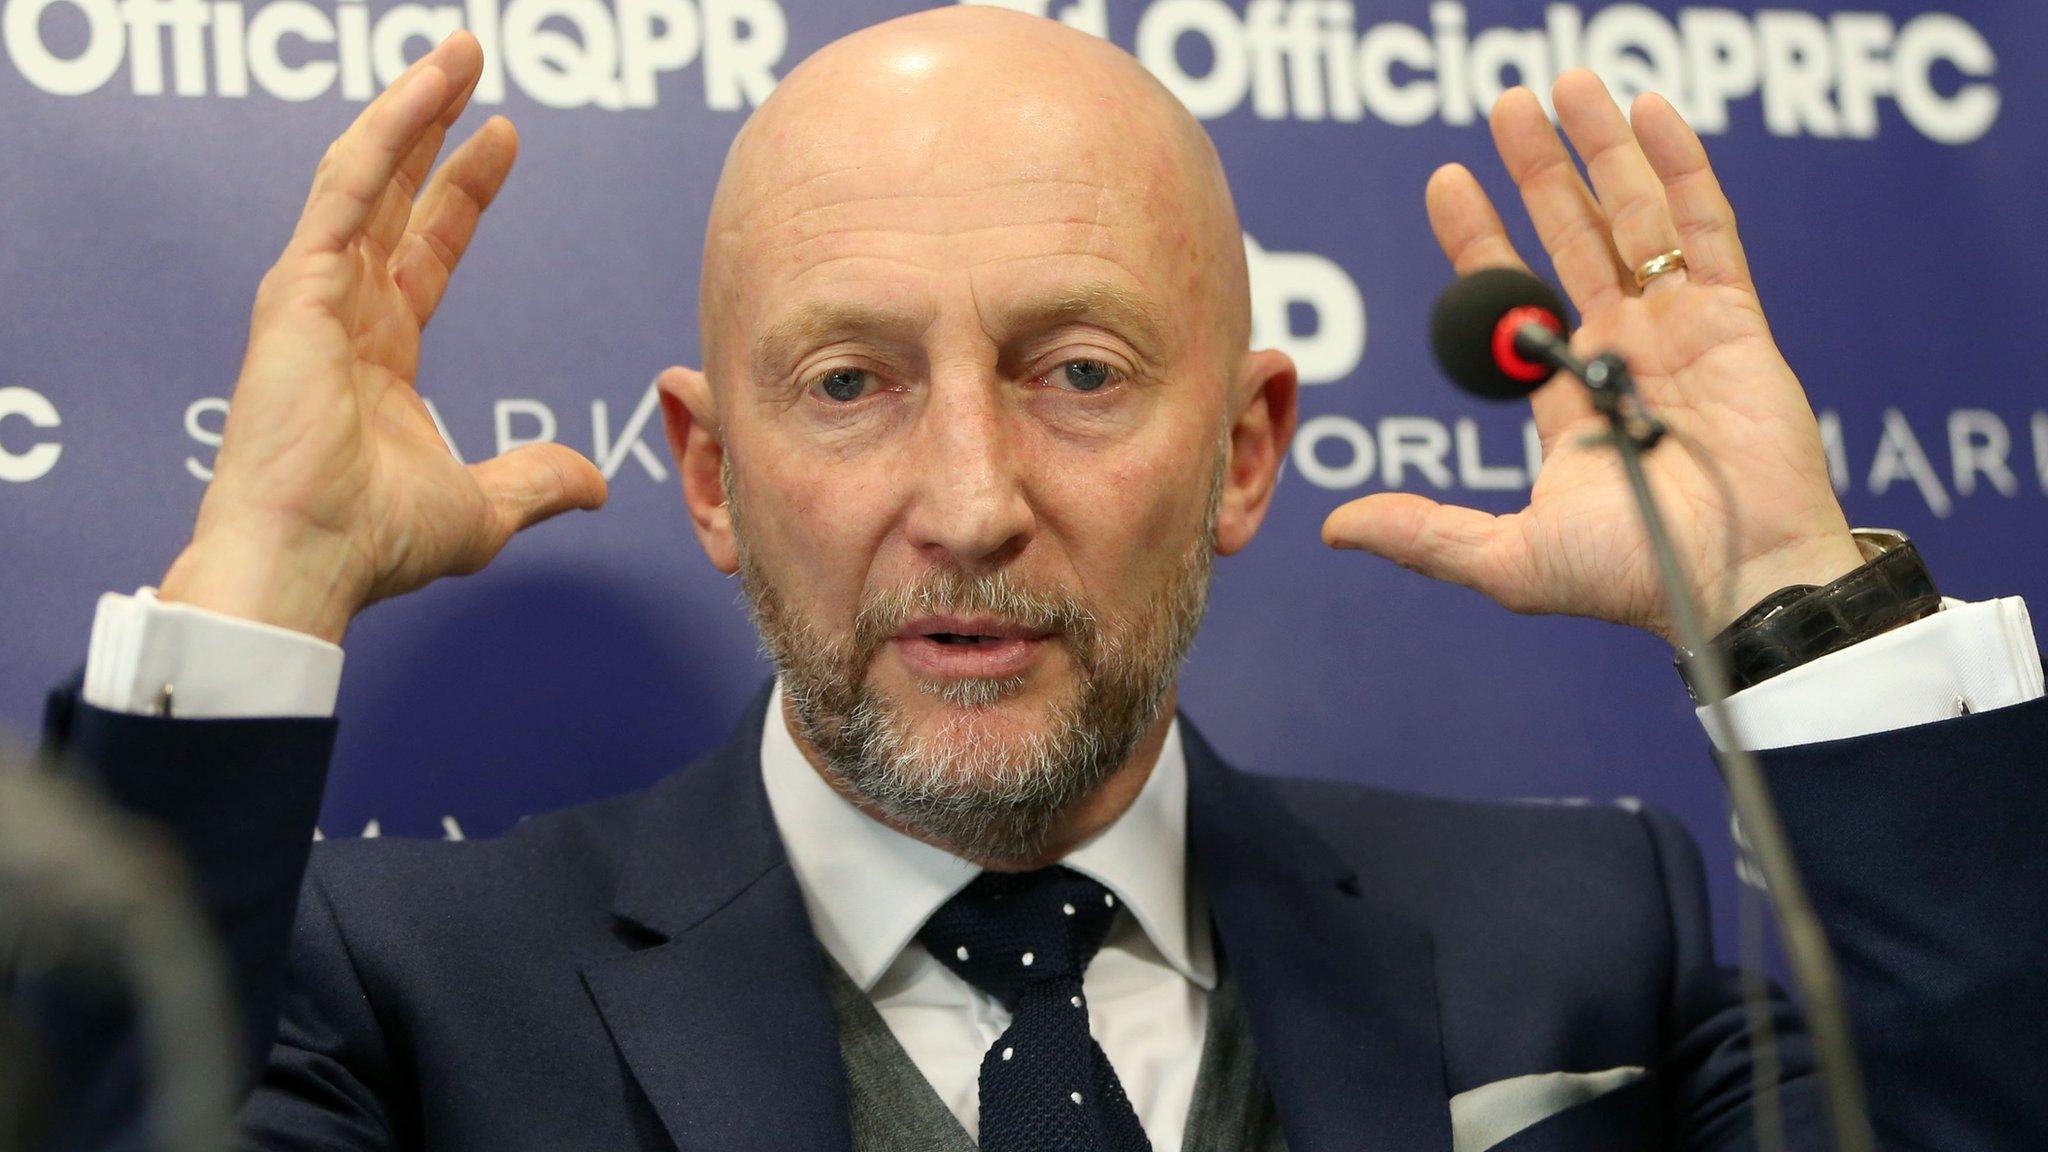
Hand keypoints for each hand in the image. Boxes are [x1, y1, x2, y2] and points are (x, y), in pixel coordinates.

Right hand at [161, 33, 605, 643]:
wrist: (312, 562)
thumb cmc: (371, 543)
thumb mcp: (482, 508)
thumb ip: (535, 483)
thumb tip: (596, 485)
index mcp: (374, 357)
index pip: (424, 251)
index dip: (462, 194)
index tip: (503, 138)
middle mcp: (339, 316)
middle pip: (393, 196)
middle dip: (432, 128)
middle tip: (472, 61)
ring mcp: (312, 296)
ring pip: (365, 176)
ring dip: (411, 109)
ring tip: (457, 50)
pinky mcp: (297, 288)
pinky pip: (345, 192)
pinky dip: (387, 137)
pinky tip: (428, 91)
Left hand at [1322, 70, 1863, 644]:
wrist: (1735, 585)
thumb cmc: (1634, 578)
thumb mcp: (1507, 557)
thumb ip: (1424, 532)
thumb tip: (1334, 527)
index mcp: (1567, 400)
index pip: (1514, 299)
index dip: (1480, 238)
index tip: (1445, 181)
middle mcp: (1622, 354)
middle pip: (1572, 239)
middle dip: (1537, 171)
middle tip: (1501, 105)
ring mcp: (1680, 331)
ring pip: (1633, 219)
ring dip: (1599, 149)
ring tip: (1563, 85)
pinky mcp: (1735, 320)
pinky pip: (1705, 229)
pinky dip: (1678, 168)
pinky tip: (1647, 113)